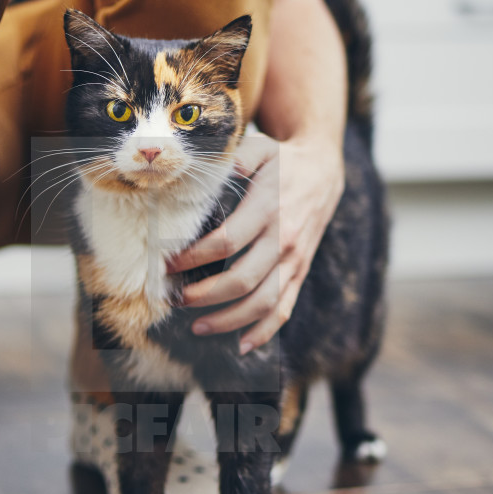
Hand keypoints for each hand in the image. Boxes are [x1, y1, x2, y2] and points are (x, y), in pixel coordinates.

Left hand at [167, 135, 344, 353]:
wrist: (324, 172)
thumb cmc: (283, 161)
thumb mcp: (261, 148)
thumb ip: (238, 157)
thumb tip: (215, 168)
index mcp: (268, 208)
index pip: (227, 241)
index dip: (195, 258)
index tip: (168, 264)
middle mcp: (283, 239)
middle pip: (242, 280)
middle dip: (205, 295)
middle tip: (176, 298)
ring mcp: (294, 260)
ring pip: (263, 302)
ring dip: (229, 320)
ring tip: (197, 327)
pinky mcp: (300, 272)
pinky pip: (284, 309)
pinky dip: (265, 332)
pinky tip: (242, 345)